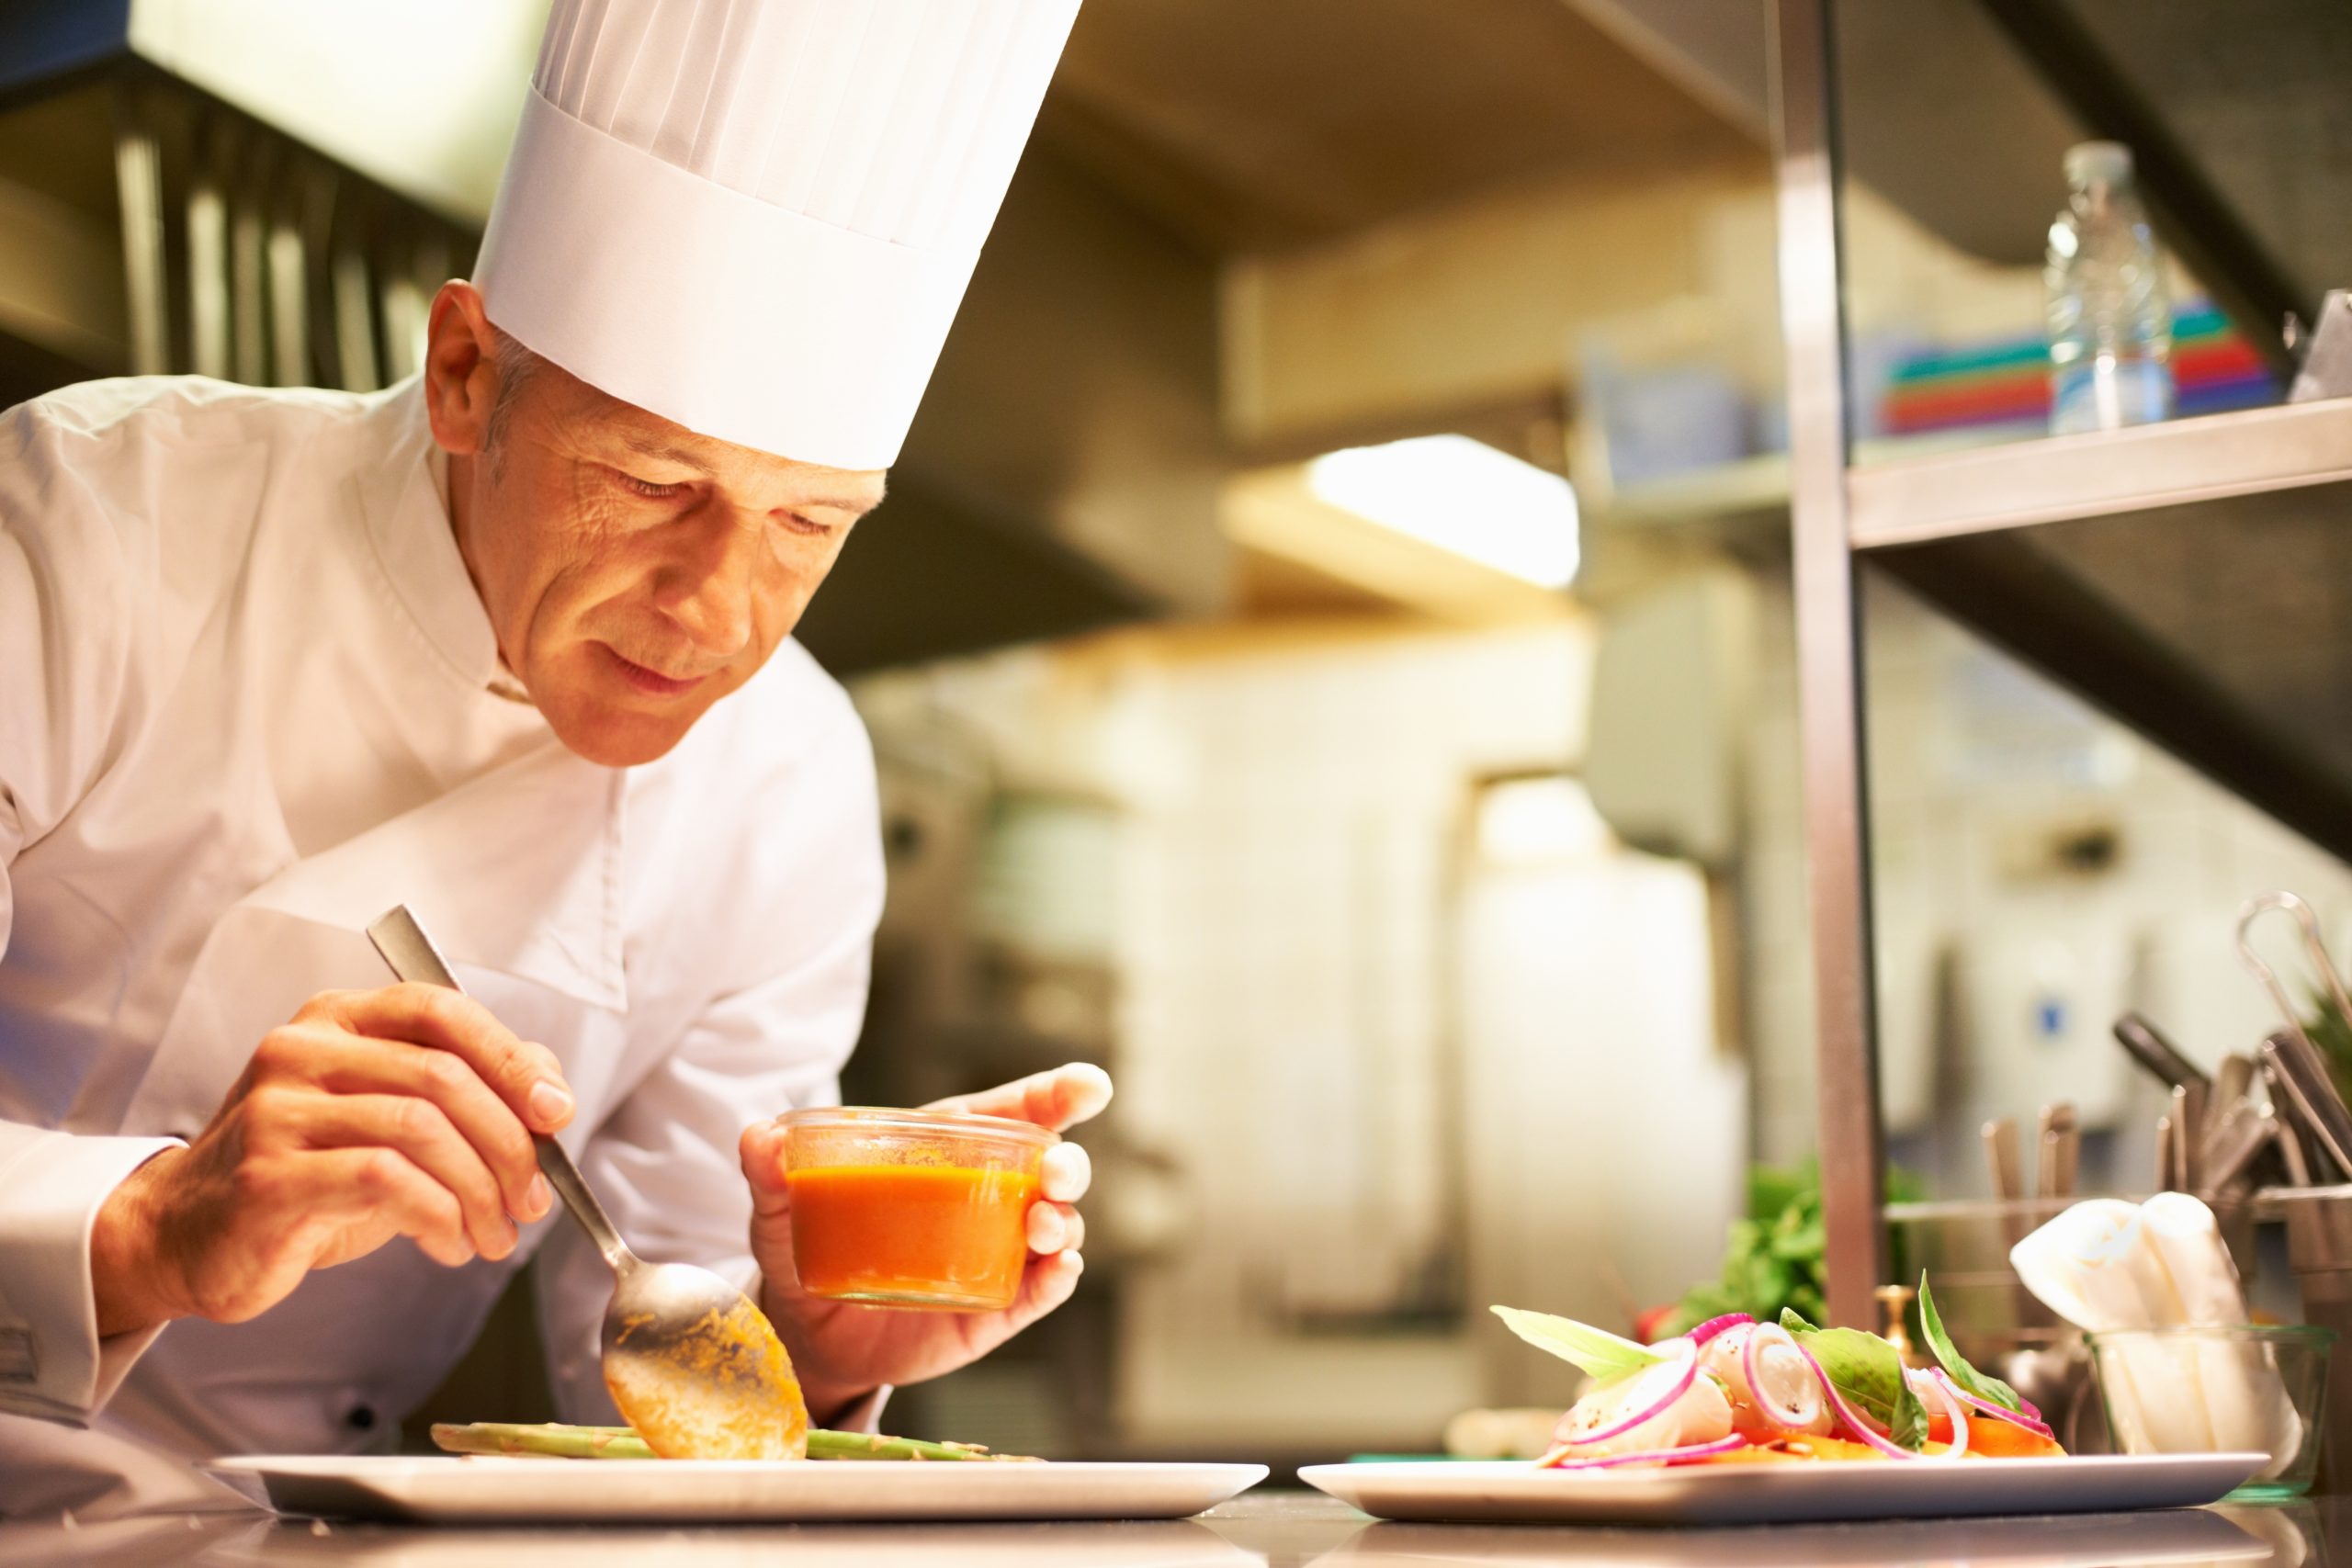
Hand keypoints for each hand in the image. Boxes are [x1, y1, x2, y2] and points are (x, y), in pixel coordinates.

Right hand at [90, 985, 574, 1333]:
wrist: (186, 1237)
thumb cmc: (306, 1177)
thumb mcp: (386, 1120)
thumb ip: (463, 1091)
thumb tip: (550, 1089)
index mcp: (336, 1019)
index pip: (440, 1009)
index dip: (510, 1057)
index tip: (556, 1112)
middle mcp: (301, 1052)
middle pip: (443, 1076)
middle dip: (509, 1144)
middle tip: (532, 1200)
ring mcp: (277, 1111)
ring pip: (421, 1129)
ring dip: (480, 1192)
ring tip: (495, 1235)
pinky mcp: (268, 1176)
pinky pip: (386, 1181)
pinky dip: (439, 1216)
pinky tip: (449, 1244)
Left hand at [741, 1064, 1111, 1419]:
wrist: (809, 1335)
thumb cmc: (810, 1251)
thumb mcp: (784, 1211)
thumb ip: (773, 1175)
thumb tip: (757, 1137)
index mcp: (946, 1152)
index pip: (1009, 1114)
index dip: (1053, 1094)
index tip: (1088, 1085)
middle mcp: (985, 1197)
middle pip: (1049, 1169)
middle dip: (1068, 1164)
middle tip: (1058, 1172)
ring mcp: (995, 1254)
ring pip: (1055, 1229)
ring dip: (1063, 1223)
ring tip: (1044, 1228)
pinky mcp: (995, 1309)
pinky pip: (1038, 1292)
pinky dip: (1057, 1280)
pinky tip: (1059, 1271)